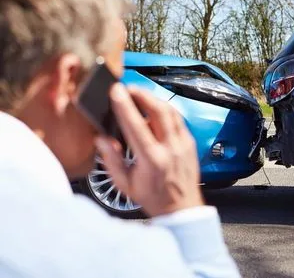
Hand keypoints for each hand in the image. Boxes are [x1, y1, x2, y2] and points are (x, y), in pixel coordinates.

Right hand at [95, 84, 203, 216]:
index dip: (125, 105)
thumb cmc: (153, 198)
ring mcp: (184, 144)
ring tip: (139, 95)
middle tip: (128, 88)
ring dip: (154, 98)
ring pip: (171, 111)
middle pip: (159, 110)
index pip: (136, 125)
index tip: (116, 91)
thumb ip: (111, 160)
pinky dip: (165, 109)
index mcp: (152, 160)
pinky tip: (155, 109)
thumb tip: (101, 139)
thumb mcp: (125, 184)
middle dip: (142, 93)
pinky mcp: (190, 142)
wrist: (182, 208)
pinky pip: (178, 118)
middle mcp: (170, 148)